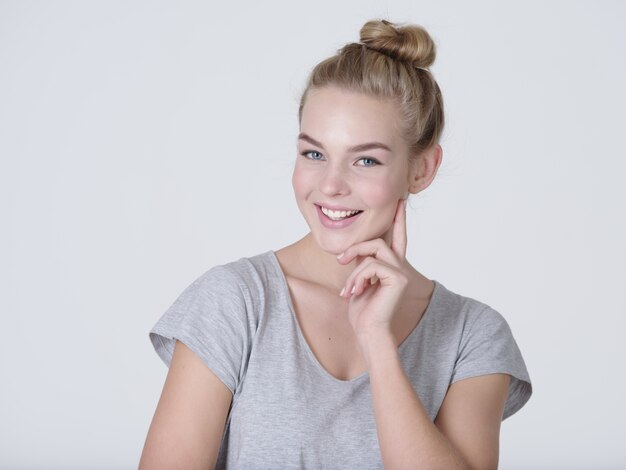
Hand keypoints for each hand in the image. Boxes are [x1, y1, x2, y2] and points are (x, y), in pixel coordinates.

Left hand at [337, 199, 412, 344]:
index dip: (398, 220)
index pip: (396, 238)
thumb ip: (362, 262)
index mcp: (392, 266)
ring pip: (374, 248)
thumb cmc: (362, 310)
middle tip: (340, 260)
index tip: (400, 201)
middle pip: (378, 240)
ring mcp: (401, 271)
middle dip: (356, 247)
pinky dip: (357, 277)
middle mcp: (400, 266)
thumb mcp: (358, 280)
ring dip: (354, 265)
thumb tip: (354, 249)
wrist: (368, 330)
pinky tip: (353, 292)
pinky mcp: (398, 278)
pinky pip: (371, 264)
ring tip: (348, 286)